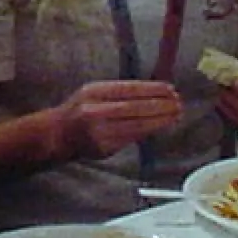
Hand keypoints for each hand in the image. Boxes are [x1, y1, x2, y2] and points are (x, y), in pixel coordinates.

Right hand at [57, 80, 182, 159]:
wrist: (58, 134)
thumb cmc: (81, 109)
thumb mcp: (94, 92)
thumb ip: (119, 92)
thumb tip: (156, 92)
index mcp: (93, 92)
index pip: (129, 89)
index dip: (152, 89)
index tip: (170, 89)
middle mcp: (95, 111)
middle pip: (135, 108)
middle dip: (160, 106)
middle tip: (178, 104)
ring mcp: (100, 132)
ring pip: (137, 125)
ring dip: (160, 120)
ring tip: (175, 115)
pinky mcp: (105, 148)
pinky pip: (132, 138)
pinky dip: (149, 131)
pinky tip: (160, 126)